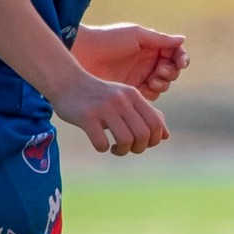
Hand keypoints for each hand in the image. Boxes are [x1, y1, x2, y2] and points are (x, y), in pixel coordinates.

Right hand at [50, 70, 169, 154]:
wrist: (67, 81)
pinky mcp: (86, 116)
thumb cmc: (100, 95)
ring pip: (125, 140)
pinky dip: (103, 148)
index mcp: (134, 96)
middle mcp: (121, 100)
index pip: (156, 123)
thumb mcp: (127, 98)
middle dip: (139, 148)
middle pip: (143, 134)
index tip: (142, 143)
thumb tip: (166, 136)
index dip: (154, 140)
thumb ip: (147, 114)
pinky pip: (101, 142)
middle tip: (128, 148)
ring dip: (122, 151)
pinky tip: (100, 144)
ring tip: (115, 148)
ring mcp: (104, 108)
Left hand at [72, 22, 188, 99]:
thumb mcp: (136, 35)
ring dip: (163, 83)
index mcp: (150, 47)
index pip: (174, 54)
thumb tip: (182, 40)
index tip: (181, 63)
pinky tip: (146, 89)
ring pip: (163, 85)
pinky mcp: (130, 91)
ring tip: (153, 80)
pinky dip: (152, 94)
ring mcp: (139, 77)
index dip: (181, 59)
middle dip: (170, 72)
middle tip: (160, 71)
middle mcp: (146, 62)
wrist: (82, 54)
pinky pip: (150, 96)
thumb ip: (160, 39)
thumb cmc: (108, 40)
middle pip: (171, 71)